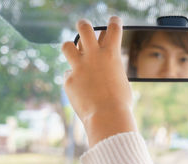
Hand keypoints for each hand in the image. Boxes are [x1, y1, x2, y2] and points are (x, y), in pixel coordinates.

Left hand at [61, 16, 136, 146]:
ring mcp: (78, 67)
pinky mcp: (68, 80)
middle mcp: (93, 56)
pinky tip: (80, 89)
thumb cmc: (120, 102)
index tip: (114, 21)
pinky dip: (73, 79)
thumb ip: (111, 68)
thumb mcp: (121, 80)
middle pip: (84, 27)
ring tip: (74, 54)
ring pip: (66, 45)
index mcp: (111, 54)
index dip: (114, 22)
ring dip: (70, 48)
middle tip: (84, 28)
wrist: (107, 117)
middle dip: (84, 25)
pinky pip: (68, 75)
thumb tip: (105, 65)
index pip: (114, 28)